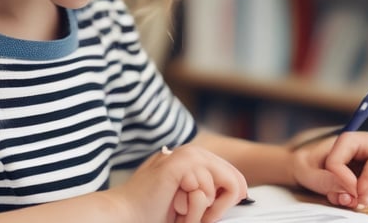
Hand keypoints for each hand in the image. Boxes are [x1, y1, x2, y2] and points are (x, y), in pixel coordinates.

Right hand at [118, 143, 247, 222]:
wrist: (126, 214)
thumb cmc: (154, 211)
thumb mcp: (191, 197)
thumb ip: (210, 188)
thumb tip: (241, 189)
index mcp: (194, 157)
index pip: (232, 173)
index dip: (232, 196)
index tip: (213, 213)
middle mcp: (192, 152)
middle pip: (233, 178)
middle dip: (220, 204)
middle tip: (199, 217)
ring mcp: (185, 156)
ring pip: (218, 187)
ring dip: (201, 210)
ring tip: (179, 211)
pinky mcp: (178, 164)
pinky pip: (205, 191)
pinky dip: (193, 208)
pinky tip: (176, 207)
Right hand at [290, 132, 367, 209]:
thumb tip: (359, 196)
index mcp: (347, 141)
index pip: (333, 164)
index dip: (344, 182)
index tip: (359, 194)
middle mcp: (338, 152)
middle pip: (327, 175)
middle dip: (342, 192)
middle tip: (359, 201)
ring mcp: (338, 165)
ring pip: (330, 185)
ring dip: (344, 196)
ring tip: (362, 200)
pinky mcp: (340, 176)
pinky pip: (336, 190)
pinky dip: (347, 197)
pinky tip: (360, 198)